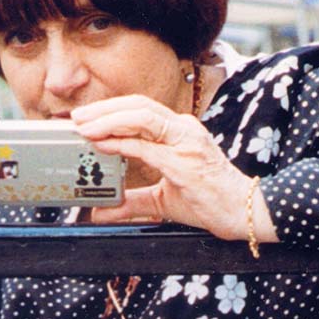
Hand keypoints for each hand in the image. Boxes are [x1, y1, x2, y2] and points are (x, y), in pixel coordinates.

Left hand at [71, 95, 275, 243]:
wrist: (242, 212)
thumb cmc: (208, 200)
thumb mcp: (162, 201)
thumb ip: (131, 203)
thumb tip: (100, 212)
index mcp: (179, 131)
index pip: (140, 110)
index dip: (110, 110)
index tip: (85, 119)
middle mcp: (183, 129)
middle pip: (138, 105)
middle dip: (103, 110)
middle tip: (76, 119)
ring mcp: (185, 142)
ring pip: (141, 116)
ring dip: (108, 119)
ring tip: (84, 128)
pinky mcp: (183, 161)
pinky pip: (146, 146)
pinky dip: (121, 143)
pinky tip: (102, 143)